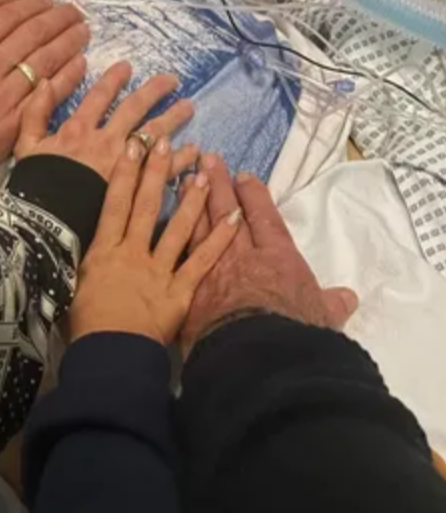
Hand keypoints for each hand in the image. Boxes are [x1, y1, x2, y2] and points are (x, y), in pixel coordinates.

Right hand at [0, 0, 88, 213]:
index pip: (5, 19)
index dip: (31, 6)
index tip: (46, 1)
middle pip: (32, 35)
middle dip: (58, 19)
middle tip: (74, 11)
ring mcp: (3, 97)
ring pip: (45, 61)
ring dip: (69, 42)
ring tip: (83, 30)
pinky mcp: (16, 123)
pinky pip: (49, 94)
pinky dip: (68, 76)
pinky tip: (80, 64)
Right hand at [15, 61, 197, 179]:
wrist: (48, 223)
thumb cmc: (35, 186)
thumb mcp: (25, 146)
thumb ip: (35, 113)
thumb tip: (42, 82)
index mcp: (78, 129)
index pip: (99, 96)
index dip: (113, 79)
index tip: (128, 67)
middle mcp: (105, 140)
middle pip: (134, 110)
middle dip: (154, 92)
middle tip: (173, 81)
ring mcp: (124, 164)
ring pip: (154, 135)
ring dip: (173, 119)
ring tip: (190, 108)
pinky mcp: (135, 187)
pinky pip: (164, 170)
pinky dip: (181, 160)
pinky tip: (194, 152)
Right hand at [67, 139, 240, 344]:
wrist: (108, 356)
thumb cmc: (83, 326)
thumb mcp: (70, 288)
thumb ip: (78, 264)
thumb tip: (69, 246)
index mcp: (102, 251)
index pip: (113, 204)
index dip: (123, 173)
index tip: (132, 146)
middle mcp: (131, 253)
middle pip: (144, 206)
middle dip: (155, 172)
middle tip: (165, 142)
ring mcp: (158, 270)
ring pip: (177, 228)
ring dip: (190, 199)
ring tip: (201, 173)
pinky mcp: (180, 290)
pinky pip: (202, 261)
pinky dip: (220, 239)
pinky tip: (234, 218)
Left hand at [181, 154, 358, 354]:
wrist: (256, 352)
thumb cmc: (294, 332)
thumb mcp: (320, 317)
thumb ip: (330, 303)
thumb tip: (347, 298)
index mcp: (279, 259)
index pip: (266, 219)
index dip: (255, 197)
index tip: (245, 177)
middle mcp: (244, 255)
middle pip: (228, 213)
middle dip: (220, 185)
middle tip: (208, 160)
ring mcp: (213, 268)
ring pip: (201, 225)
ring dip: (193, 200)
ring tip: (186, 177)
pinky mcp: (190, 285)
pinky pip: (180, 252)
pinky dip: (174, 234)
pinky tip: (165, 220)